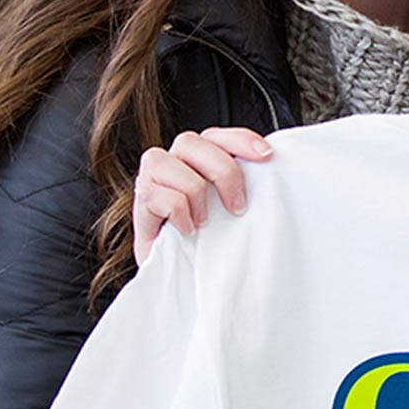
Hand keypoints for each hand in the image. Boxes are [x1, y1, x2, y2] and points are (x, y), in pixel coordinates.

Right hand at [132, 127, 273, 265]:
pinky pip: (161, 196)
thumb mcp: (229, 207)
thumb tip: (267, 169)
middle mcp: (174, 160)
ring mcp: (152, 178)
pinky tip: (187, 230)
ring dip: (197, 197)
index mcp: (198, 156)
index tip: (266, 155)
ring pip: (174, 166)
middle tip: (237, 207)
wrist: (179, 273)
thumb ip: (240, 184)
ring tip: (204, 222)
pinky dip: (180, 215)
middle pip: (194, 143)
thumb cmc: (206, 240)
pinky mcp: (141, 201)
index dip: (241, 140)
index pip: (218, 135)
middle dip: (223, 172)